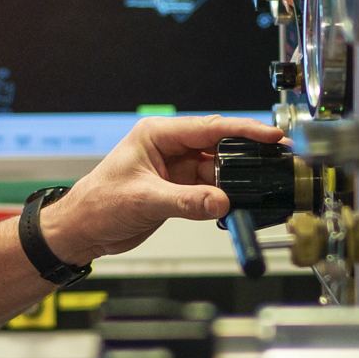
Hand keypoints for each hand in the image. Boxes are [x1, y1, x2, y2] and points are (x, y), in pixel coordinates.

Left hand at [43, 115, 284, 265]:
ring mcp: (175, 169)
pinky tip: (237, 204)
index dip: (243, 130)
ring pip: (217, 170)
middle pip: (218, 146)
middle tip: (275, 160)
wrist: (83, 230)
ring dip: (235, 181)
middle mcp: (169, 148)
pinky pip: (209, 190)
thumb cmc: (98, 204)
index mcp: (157, 135)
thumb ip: (186, 202)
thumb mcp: (144, 200)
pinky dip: (223, 198)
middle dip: (246, 154)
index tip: (270, 135)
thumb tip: (220, 201)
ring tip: (258, 188)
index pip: (209, 127)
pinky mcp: (178, 190)